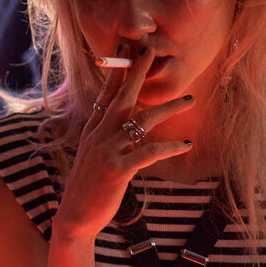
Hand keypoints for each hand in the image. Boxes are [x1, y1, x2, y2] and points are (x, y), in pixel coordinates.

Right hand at [53, 46, 194, 242]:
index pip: (105, 94)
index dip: (116, 71)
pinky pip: (149, 152)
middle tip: (152, 52)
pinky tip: (186, 144)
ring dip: (169, 108)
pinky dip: (170, 147)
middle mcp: (98, 135)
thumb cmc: (88, 187)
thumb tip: (126, 122)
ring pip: (142, 120)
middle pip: (122, 96)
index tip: (125, 50)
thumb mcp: (94, 156)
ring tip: (190, 99)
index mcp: (93, 130)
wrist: (75, 216)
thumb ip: (108, 137)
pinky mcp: (118, 169)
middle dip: (138, 72)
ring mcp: (108, 151)